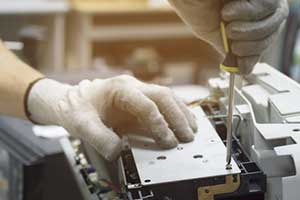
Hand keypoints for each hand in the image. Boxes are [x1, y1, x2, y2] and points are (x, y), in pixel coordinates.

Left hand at [27, 76, 196, 160]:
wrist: (72, 100)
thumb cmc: (76, 108)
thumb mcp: (81, 124)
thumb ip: (99, 138)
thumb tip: (119, 150)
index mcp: (120, 88)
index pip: (146, 104)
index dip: (159, 124)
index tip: (167, 141)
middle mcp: (132, 86)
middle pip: (163, 96)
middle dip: (177, 116)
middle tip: (187, 136)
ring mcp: (138, 91)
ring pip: (167, 96)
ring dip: (181, 112)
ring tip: (192, 129)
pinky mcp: (140, 99)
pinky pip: (163, 102)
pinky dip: (175, 111)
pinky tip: (183, 121)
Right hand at [169, 0, 288, 73]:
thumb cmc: (193, 7)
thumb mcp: (213, 35)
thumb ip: (230, 49)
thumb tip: (243, 69)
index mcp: (245, 18)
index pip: (265, 38)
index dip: (256, 53)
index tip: (243, 65)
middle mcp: (255, 5)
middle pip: (272, 31)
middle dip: (252, 45)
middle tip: (233, 44)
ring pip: (274, 19)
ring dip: (248, 30)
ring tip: (227, 23)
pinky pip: (267, 6)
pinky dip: (246, 13)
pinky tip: (227, 10)